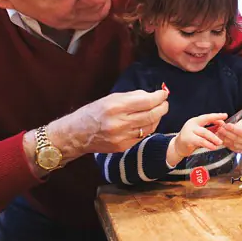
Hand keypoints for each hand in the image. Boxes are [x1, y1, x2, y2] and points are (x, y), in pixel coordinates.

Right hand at [44, 89, 169, 157]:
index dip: (159, 97)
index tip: (164, 93)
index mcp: (116, 107)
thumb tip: (152, 94)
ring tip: (158, 111)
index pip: (146, 101)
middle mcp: (120, 123)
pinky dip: (149, 127)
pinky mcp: (123, 146)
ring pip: (150, 126)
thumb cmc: (93, 112)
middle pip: (152, 115)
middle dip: (162, 107)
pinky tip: (148, 122)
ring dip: (158, 117)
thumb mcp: (110, 98)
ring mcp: (122, 137)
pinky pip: (142, 136)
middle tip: (165, 102)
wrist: (77, 134)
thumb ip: (132, 96)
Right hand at [170, 113, 226, 158]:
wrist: (177, 147)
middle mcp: (192, 124)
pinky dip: (208, 144)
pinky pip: (200, 141)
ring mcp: (189, 131)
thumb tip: (222, 126)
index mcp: (196, 120)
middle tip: (225, 128)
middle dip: (216, 125)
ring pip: (204, 132)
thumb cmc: (191, 138)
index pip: (207, 116)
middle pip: (206, 121)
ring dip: (213, 138)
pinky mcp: (187, 139)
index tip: (225, 115)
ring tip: (220, 142)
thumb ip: (210, 129)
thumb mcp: (200, 132)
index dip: (216, 116)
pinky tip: (213, 147)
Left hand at [217, 119, 241, 152]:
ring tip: (218, 133)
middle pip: (236, 138)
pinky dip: (226, 143)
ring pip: (233, 144)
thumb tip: (227, 124)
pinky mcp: (240, 151)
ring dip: (224, 138)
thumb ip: (238, 124)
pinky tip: (221, 138)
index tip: (226, 124)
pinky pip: (232, 148)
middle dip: (227, 133)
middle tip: (220, 128)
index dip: (234, 129)